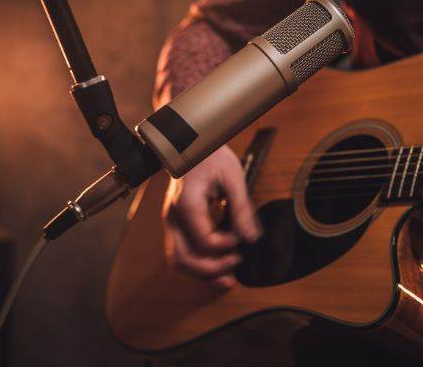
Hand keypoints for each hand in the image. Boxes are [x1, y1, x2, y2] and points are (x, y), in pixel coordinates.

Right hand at [163, 144, 261, 289]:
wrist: (189, 143)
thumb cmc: (210, 155)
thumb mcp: (233, 176)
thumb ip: (242, 208)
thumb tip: (252, 237)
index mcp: (187, 205)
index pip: (204, 241)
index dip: (227, 246)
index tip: (243, 239)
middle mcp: (172, 217)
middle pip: (183, 259)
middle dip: (211, 271)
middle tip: (236, 266)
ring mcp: (171, 222)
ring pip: (179, 260)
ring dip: (202, 273)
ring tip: (227, 280)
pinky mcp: (176, 224)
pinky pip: (182, 251)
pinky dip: (198, 263)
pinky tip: (218, 267)